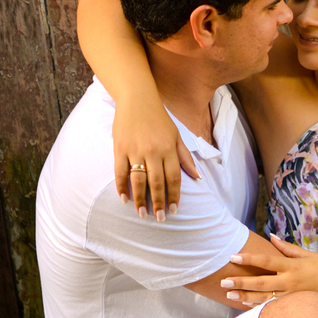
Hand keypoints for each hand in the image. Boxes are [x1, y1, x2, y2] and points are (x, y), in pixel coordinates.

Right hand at [113, 96, 199, 219]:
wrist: (137, 98)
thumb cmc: (159, 119)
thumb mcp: (177, 136)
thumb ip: (186, 158)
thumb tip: (198, 177)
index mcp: (169, 149)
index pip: (174, 178)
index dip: (174, 196)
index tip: (174, 210)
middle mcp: (153, 151)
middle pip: (157, 182)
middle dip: (158, 202)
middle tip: (160, 218)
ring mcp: (135, 150)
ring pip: (138, 180)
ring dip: (140, 198)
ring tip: (142, 213)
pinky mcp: (119, 148)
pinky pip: (120, 171)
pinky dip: (122, 186)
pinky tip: (124, 199)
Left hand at [221, 235, 317, 306]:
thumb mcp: (308, 255)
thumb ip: (288, 248)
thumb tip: (271, 237)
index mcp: (293, 266)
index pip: (266, 260)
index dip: (249, 258)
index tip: (233, 257)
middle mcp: (290, 281)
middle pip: (261, 282)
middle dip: (241, 282)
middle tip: (223, 282)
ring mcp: (292, 296)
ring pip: (264, 298)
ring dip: (245, 296)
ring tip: (229, 295)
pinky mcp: (296, 307)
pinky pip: (274, 308)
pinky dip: (259, 307)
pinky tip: (246, 305)